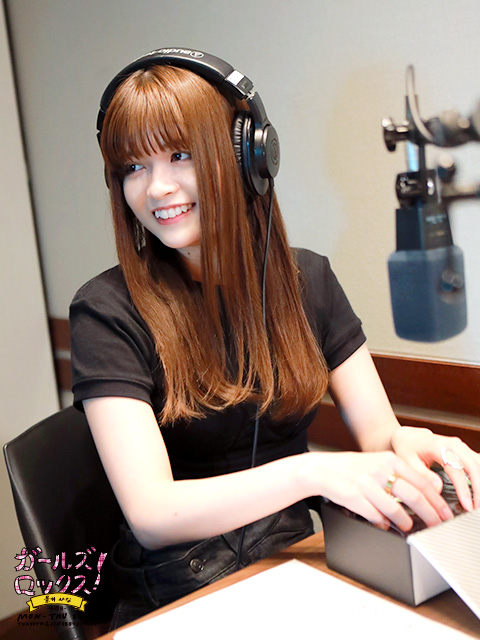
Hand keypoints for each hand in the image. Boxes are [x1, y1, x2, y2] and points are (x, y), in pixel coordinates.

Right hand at [312, 450, 452, 531]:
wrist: (321, 469)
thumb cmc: (350, 468)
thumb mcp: (377, 463)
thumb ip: (398, 474)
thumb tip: (423, 494)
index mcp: (389, 460)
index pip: (422, 482)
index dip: (437, 501)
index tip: (445, 513)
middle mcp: (380, 470)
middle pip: (414, 496)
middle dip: (430, 515)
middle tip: (436, 525)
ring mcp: (367, 484)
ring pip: (396, 509)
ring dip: (406, 522)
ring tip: (408, 526)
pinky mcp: (355, 497)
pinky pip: (377, 516)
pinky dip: (384, 524)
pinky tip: (385, 525)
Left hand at [391, 426, 479, 511]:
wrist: (410, 437)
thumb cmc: (408, 450)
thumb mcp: (408, 463)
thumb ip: (423, 476)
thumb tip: (438, 489)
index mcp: (439, 446)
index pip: (457, 470)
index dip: (464, 489)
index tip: (468, 505)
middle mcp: (454, 444)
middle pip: (474, 467)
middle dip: (478, 489)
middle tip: (476, 508)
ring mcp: (461, 446)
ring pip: (479, 465)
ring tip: (478, 502)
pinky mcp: (465, 450)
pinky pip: (478, 463)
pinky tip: (478, 491)